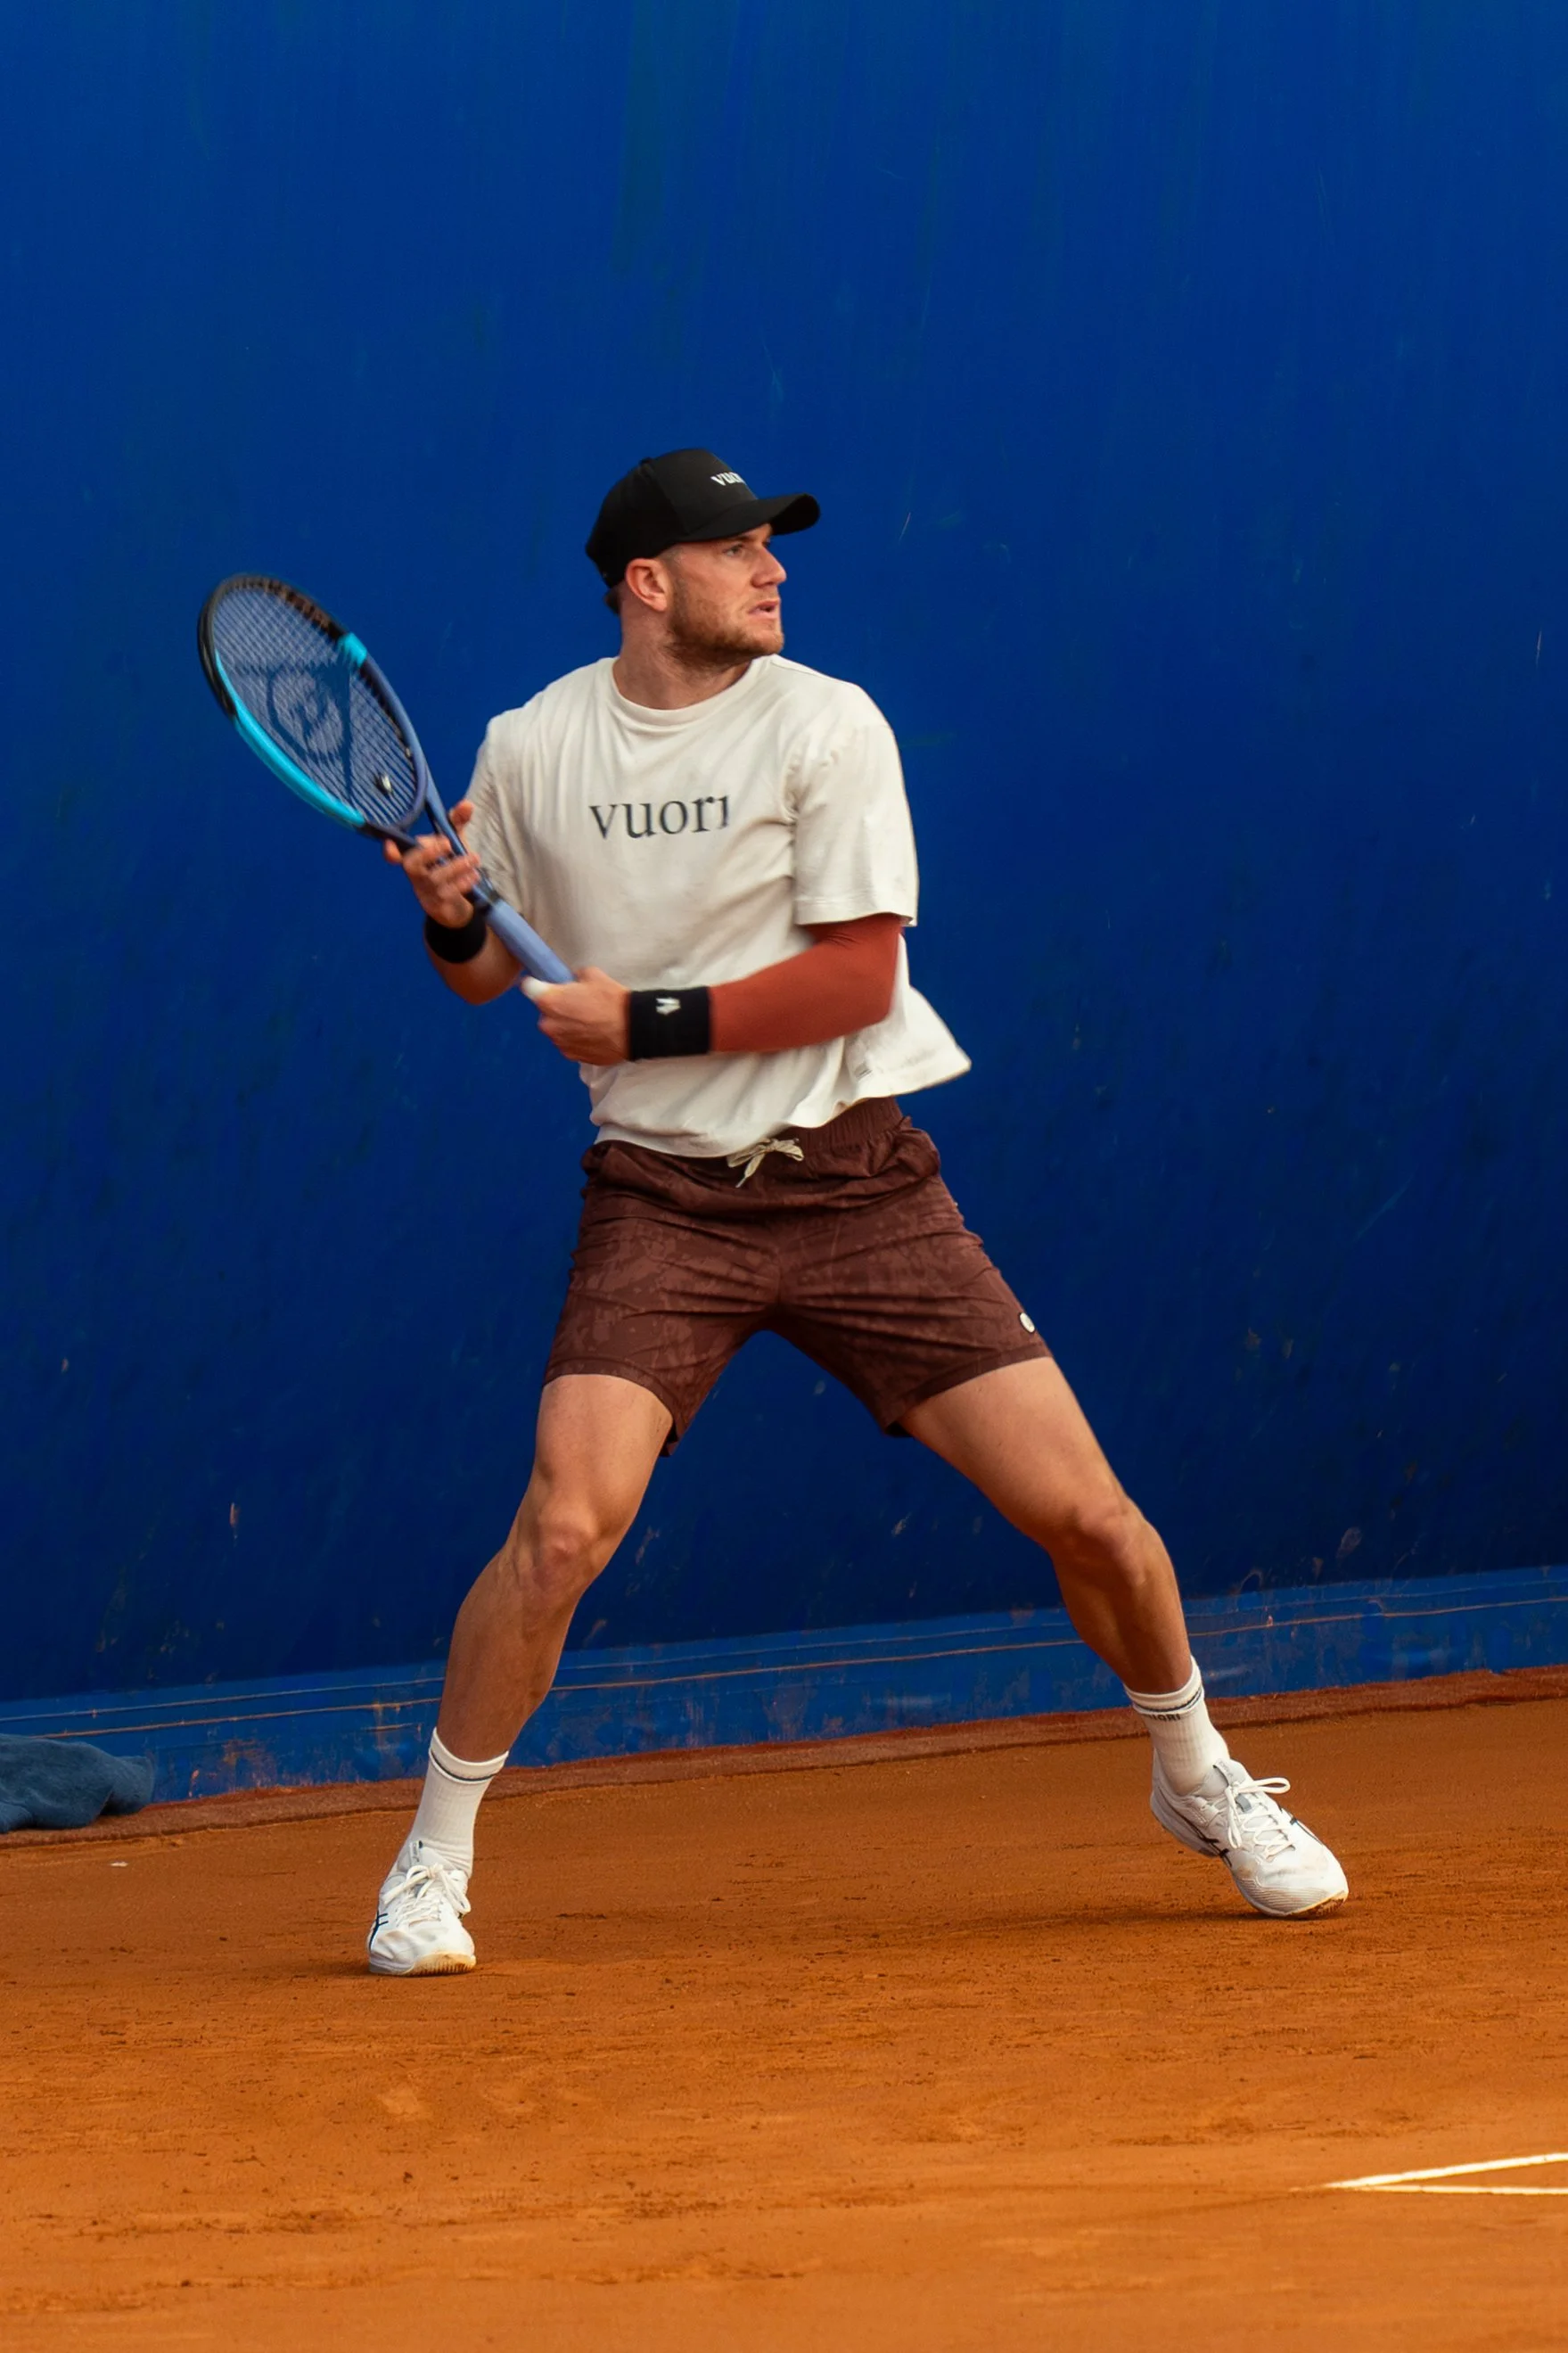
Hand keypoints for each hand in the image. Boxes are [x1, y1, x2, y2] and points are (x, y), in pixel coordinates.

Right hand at [384, 798, 480, 926]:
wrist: (454, 903)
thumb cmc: (449, 865)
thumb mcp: (454, 841)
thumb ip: (457, 822)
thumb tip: (467, 804)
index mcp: (414, 856)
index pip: (396, 853)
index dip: (390, 851)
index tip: (390, 845)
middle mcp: (416, 873)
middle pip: (413, 865)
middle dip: (428, 852)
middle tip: (447, 842)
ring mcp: (426, 890)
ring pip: (436, 878)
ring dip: (456, 866)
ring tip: (474, 858)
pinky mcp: (439, 903)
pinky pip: (449, 892)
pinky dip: (463, 882)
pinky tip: (474, 875)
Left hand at [523, 966, 629, 1064]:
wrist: (633, 1029)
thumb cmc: (612, 999)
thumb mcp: (593, 975)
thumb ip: (574, 977)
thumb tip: (572, 982)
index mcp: (549, 1001)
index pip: (528, 988)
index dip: (537, 984)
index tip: (547, 984)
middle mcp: (548, 1024)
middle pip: (544, 1012)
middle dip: (555, 1007)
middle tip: (576, 1003)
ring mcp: (559, 1043)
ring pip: (556, 1029)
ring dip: (565, 1024)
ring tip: (587, 1021)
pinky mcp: (571, 1056)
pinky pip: (567, 1043)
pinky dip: (575, 1038)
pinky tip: (591, 1034)